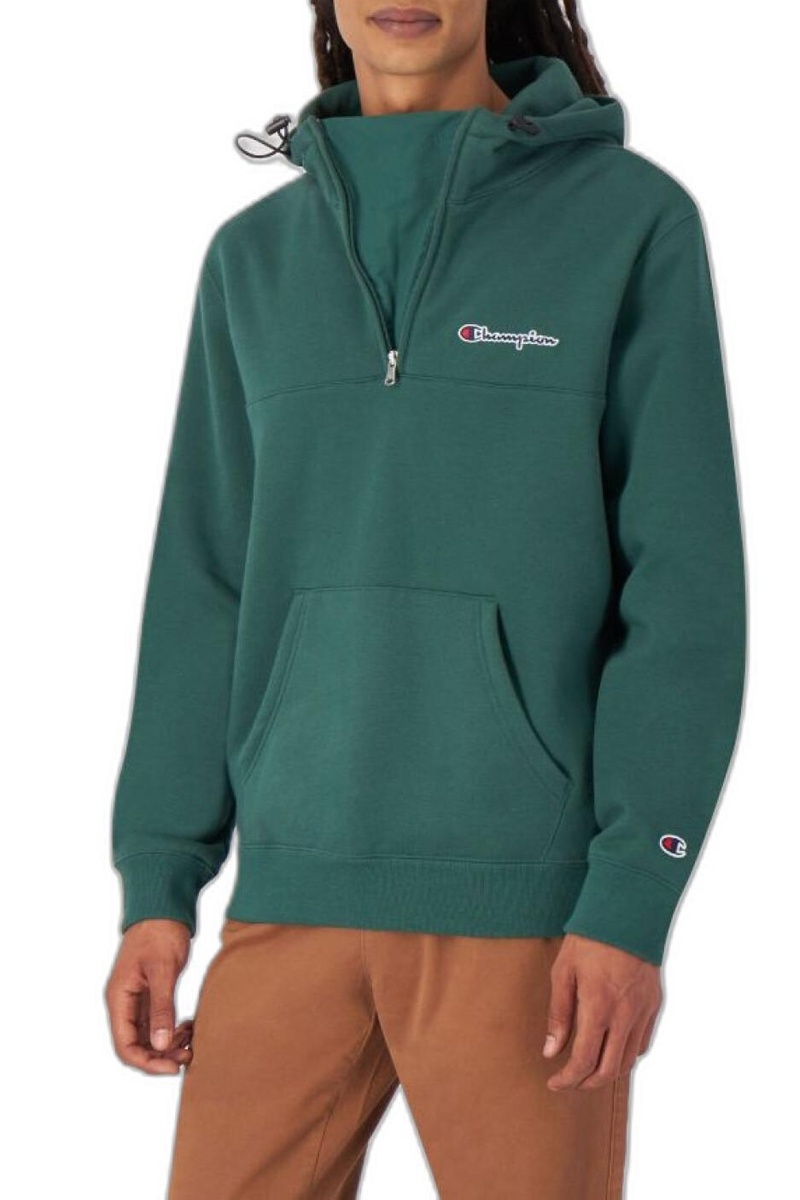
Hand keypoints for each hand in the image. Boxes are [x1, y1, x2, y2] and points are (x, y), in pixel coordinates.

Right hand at [105, 918, 193, 1074]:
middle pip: (136, 1046)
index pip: (125, 1046)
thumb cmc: (160, 933)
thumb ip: (161, 1007)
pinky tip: (189, 1027)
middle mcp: (124, 1003)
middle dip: (161, 1056)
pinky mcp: (150, 995)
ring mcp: (136, 1001)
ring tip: (192, 1041)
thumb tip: (161, 1045)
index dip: (147, 1063)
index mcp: (119, 998)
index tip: (173, 1067)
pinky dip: (172, 1031)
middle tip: (189, 1054)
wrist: (163, 909)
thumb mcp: (163, 970)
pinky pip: (158, 1024)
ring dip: (168, 1045)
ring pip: (148, 1038)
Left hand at [543, 933, 661, 1090]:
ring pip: (629, 1060)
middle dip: (587, 1083)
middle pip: (609, 1069)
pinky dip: (627, 1053)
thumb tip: (551, 1051)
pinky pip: (643, 1041)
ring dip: (608, 1071)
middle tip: (571, 1082)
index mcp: (598, 1006)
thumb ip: (558, 1014)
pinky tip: (613, 1047)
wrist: (626, 912)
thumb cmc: (589, 939)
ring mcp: (643, 1011)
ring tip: (590, 1068)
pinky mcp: (654, 1004)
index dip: (568, 1078)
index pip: (585, 1060)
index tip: (555, 1082)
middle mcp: (625, 1015)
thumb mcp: (563, 972)